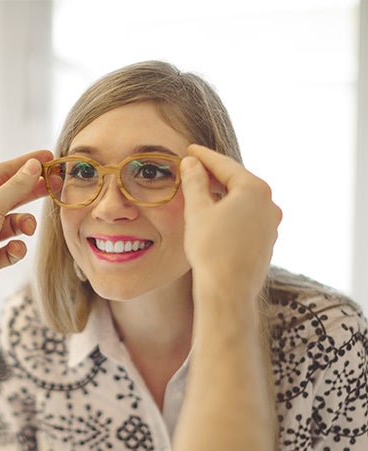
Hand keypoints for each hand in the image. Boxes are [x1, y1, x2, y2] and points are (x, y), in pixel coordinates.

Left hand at [0, 150, 52, 299]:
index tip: (48, 157)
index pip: (2, 173)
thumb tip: (34, 166)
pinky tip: (13, 249)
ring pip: (13, 225)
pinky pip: (10, 250)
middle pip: (11, 197)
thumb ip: (16, 187)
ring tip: (29, 228)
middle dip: (32, 192)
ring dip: (24, 225)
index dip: (25, 164)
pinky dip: (15, 249)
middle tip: (56, 185)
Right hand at [181, 144, 281, 297]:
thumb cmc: (211, 249)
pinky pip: (246, 218)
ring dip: (222, 195)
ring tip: (201, 193)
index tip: (190, 150)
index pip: (225, 165)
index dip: (204, 157)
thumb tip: (191, 163)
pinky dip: (230, 213)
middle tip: (193, 169)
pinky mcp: (266, 241)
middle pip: (237, 181)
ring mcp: (271, 224)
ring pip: (242, 201)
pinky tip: (214, 219)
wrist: (227, 290)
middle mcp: (269, 204)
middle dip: (214, 175)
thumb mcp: (197, 210)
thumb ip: (194, 182)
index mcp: (254, 189)